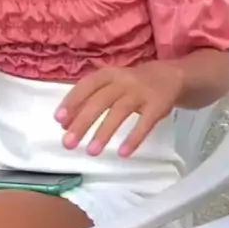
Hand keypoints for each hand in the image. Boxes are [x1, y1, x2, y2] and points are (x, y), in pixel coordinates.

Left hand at [55, 63, 183, 156]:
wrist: (169, 76)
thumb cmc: (131, 84)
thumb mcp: (110, 85)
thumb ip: (89, 101)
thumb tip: (65, 125)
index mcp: (108, 74)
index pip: (87, 86)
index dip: (72, 101)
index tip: (59, 120)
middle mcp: (123, 81)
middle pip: (100, 101)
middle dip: (83, 122)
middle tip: (68, 143)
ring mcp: (141, 92)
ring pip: (120, 111)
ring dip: (104, 132)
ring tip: (91, 152)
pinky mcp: (157, 105)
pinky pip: (145, 123)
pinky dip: (134, 138)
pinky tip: (123, 153)